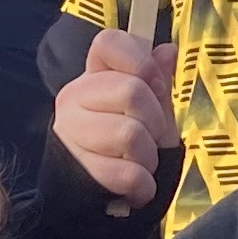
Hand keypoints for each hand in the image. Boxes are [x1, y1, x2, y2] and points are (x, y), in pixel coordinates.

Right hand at [54, 24, 179, 205]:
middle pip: (132, 91)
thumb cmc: (126, 147)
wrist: (92, 195)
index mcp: (93, 76)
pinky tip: (134, 184)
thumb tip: (167, 50)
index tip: (154, 83)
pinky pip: (128, 173)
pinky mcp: (77, 170)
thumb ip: (156, 82)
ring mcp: (70, 132)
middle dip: (155, 120)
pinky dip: (143, 185)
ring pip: (130, 134)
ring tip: (139, 162)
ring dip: (148, 156)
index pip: (109, 43)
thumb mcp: (148, 111)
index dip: (140, 60)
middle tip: (149, 136)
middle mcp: (74, 97)